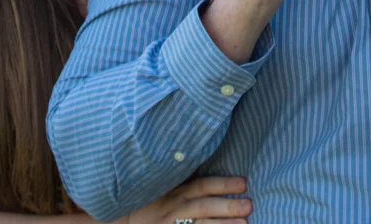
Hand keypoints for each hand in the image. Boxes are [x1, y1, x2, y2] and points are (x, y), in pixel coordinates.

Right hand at [123, 175, 251, 222]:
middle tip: (249, 204)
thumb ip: (182, 174)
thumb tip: (206, 153)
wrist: (121, 222)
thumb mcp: (161, 183)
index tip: (243, 182)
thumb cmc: (147, 200)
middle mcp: (174, 208)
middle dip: (227, 206)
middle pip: (204, 206)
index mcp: (175, 191)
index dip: (222, 183)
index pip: (201, 185)